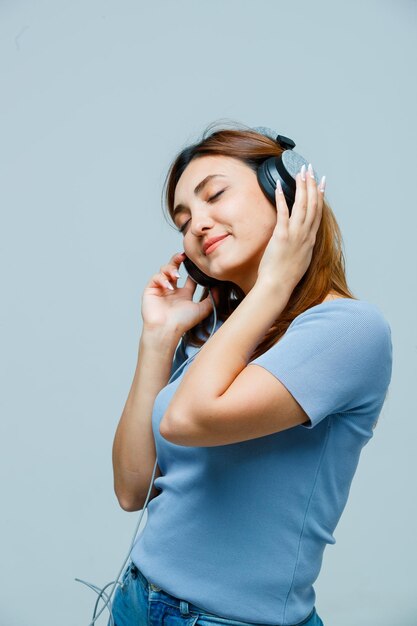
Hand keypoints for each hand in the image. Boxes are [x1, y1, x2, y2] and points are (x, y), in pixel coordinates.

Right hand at [141, 251, 220, 334]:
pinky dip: (162, 278)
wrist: (167, 330)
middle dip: (177, 260)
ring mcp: (161, 290)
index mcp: (183, 295)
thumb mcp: (202, 310)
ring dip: (171, 269)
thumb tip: (220, 288)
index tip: (196, 261)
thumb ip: (212, 299)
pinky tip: (168, 285)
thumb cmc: (182, 323)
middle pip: (174, 268)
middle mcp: (172, 291)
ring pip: (164, 270)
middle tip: (183, 256)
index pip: (188, 277)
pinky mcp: (151, 290)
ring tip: (177, 275)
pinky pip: (155, 278)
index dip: (192, 268)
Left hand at [257, 163, 324, 291]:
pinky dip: (282, 199)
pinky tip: (279, 187)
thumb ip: (301, 246)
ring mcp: (295, 235)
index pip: (318, 212)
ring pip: (302, 205)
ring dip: (301, 187)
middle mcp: (305, 235)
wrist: (279, 286)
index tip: (322, 182)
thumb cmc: (286, 276)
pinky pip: (283, 213)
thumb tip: (299, 239)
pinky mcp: (282, 236)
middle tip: (310, 170)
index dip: (320, 195)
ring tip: (300, 173)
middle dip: (312, 184)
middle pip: (312, 204)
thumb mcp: (300, 259)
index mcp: (310, 240)